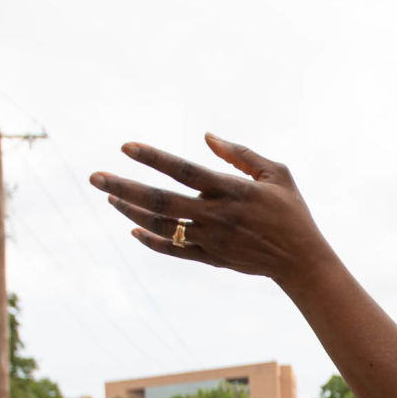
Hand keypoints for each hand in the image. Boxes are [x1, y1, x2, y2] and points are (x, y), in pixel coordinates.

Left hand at [90, 137, 331, 284]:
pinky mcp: (210, 258)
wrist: (302, 261)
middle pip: (161, 200)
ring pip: (161, 226)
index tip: (126, 147)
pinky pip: (172, 250)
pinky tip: (131, 226)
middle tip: (94, 176)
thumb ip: (240, 154)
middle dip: (124, 187)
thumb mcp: (277, 173)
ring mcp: (211, 240)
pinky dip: (150, 240)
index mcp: (232, 191)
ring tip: (110, 195)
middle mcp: (216, 216)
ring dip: (131, 209)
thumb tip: (206, 136)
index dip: (153, 158)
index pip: (184, 171)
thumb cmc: (290, 212)